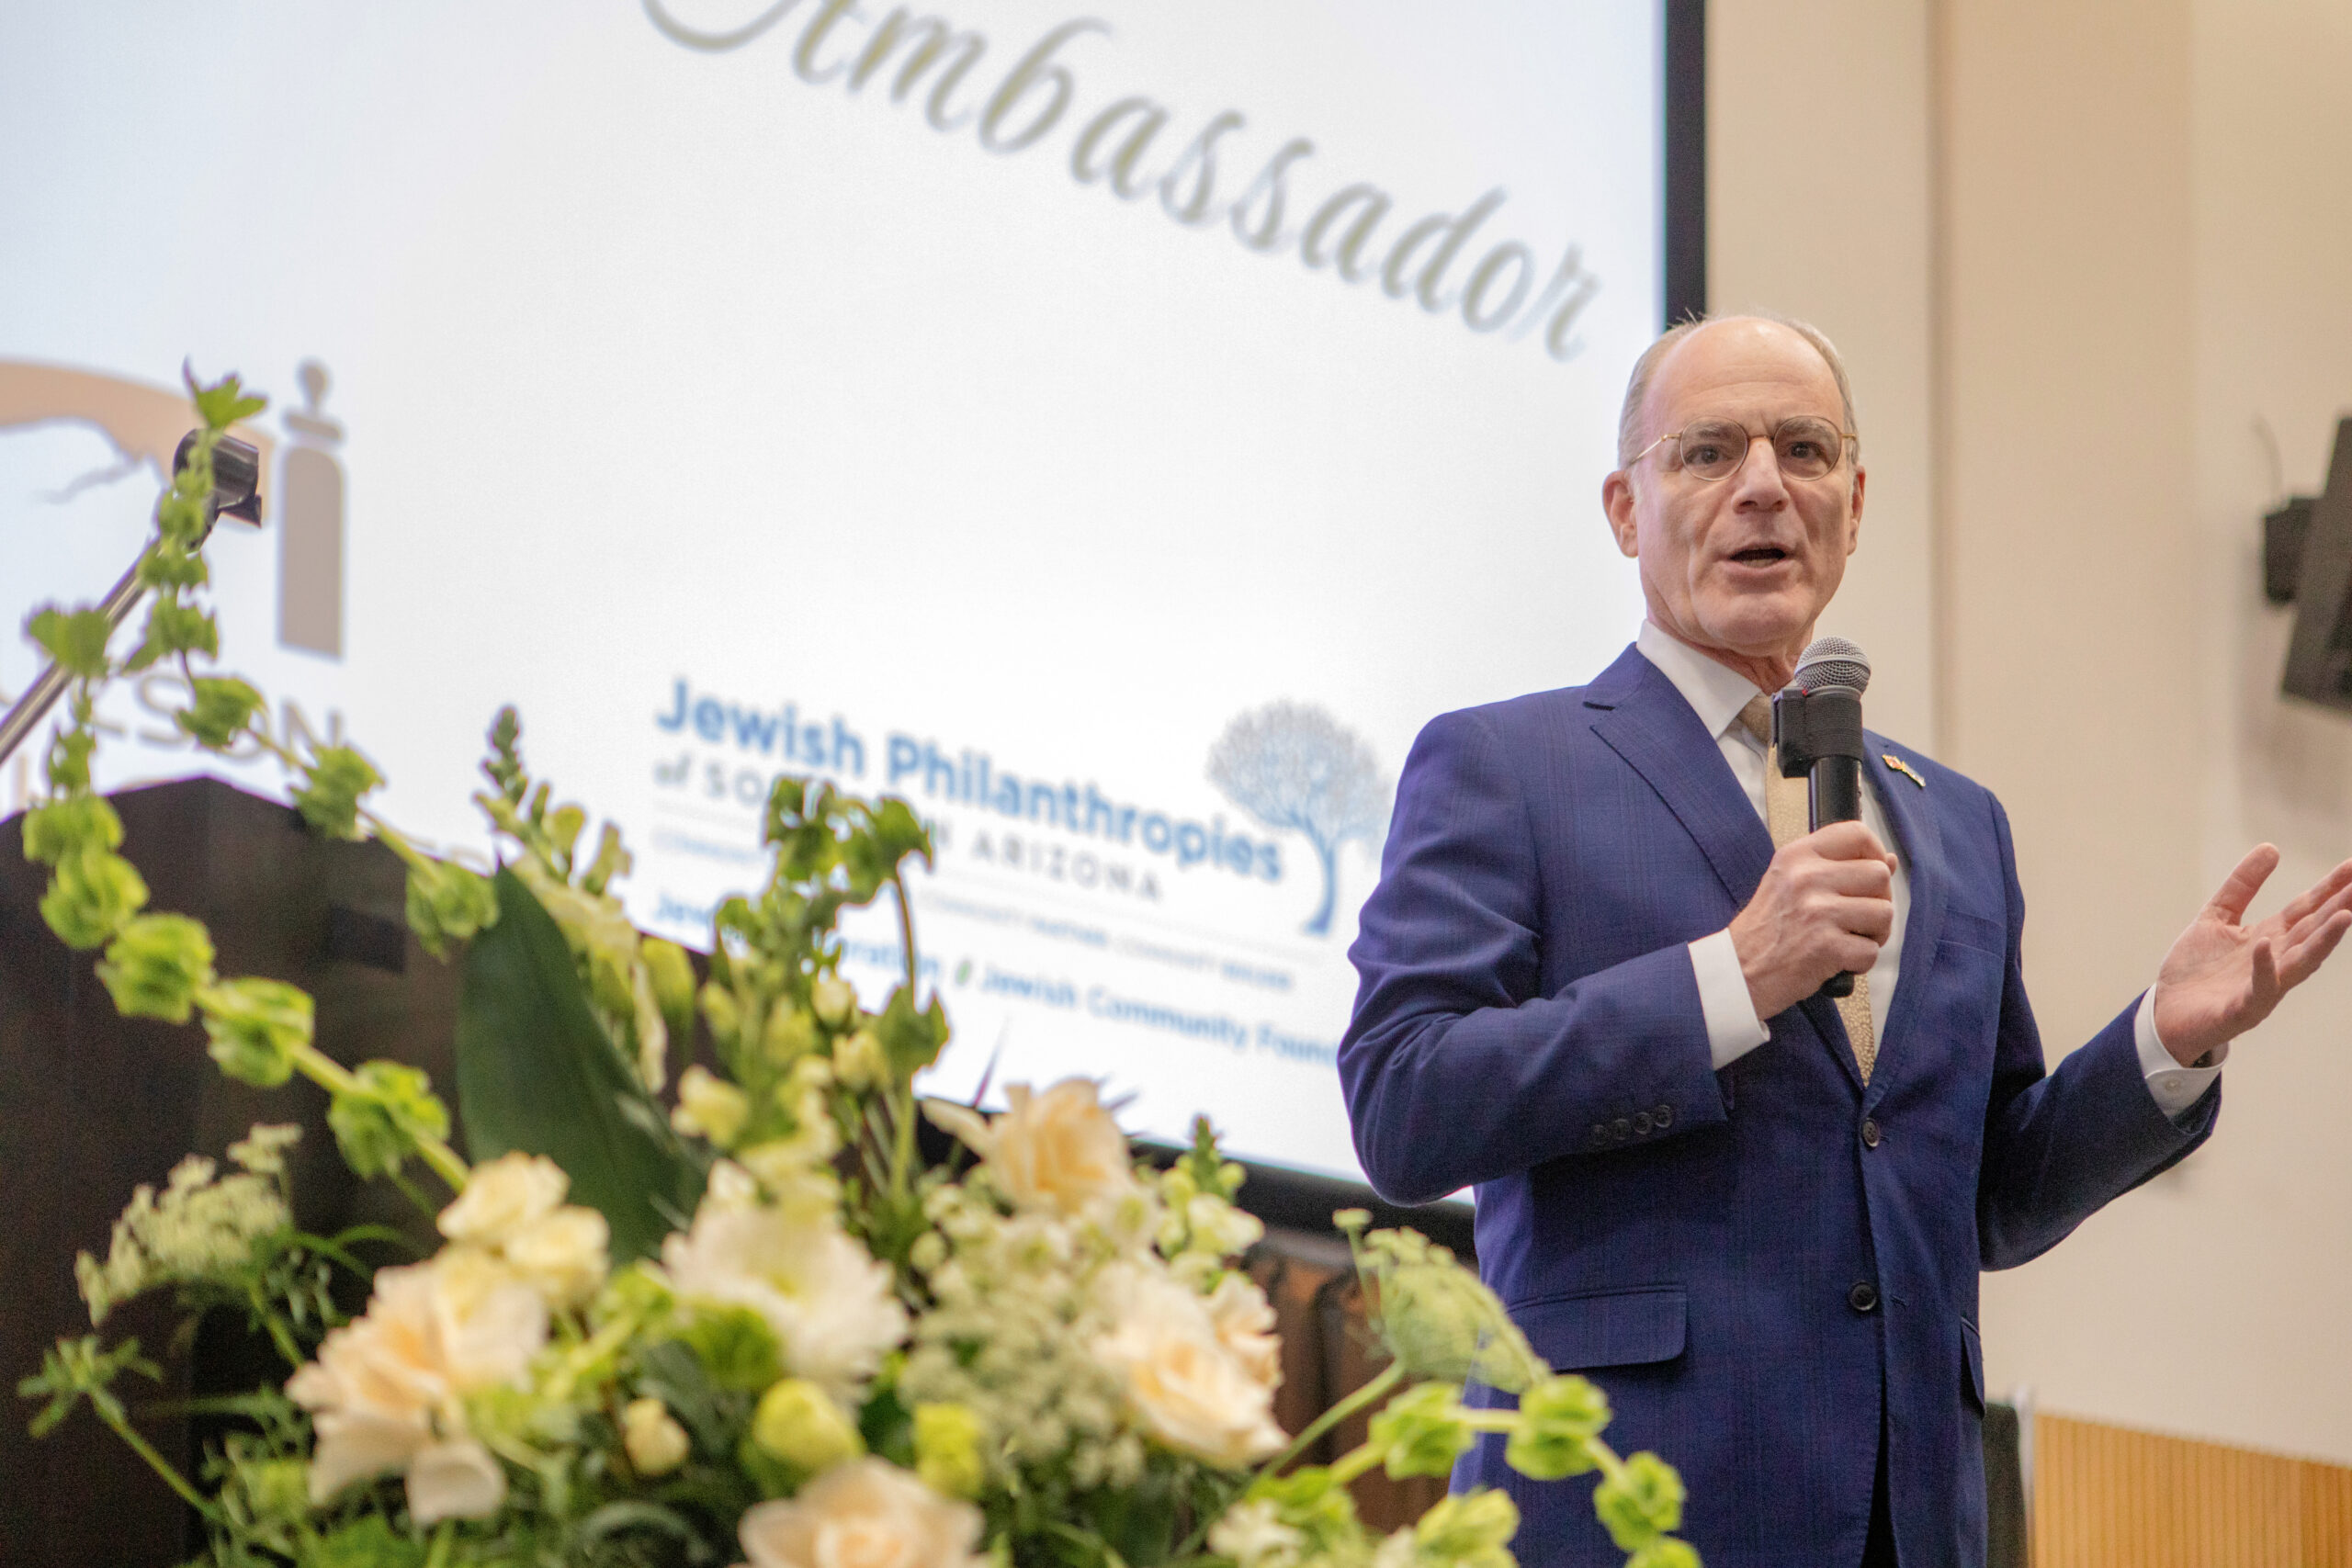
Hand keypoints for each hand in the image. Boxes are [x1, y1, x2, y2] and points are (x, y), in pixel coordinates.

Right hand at [1728, 821, 1897, 1019]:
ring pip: (1884, 913)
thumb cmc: (1766, 929)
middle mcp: (1806, 878)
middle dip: (1878, 900)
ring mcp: (1817, 912)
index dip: (1875, 853)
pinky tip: (1837, 960)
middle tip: (1855, 917)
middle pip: (1879, 875)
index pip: (1857, 834)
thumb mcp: (1789, 882)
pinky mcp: (1826, 946)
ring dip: (1874, 933)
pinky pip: (1872, 950)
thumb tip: (1889, 860)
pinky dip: (1860, 962)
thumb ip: (1836, 867)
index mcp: (1797, 856)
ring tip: (1846, 939)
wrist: (1738, 971)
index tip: (1870, 874)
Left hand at [2151, 845, 2351, 1065]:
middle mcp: (2275, 962)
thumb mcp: (2217, 917)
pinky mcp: (2241, 1009)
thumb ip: (2242, 886)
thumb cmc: (2196, 970)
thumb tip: (2272, 847)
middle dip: (2339, 909)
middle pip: (2312, 932)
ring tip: (2344, 916)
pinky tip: (2267, 945)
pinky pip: (2258, 989)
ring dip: (2323, 941)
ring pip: (2300, 963)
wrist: (2165, 1015)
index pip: (2306, 910)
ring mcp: (2262, 987)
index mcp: (2270, 939)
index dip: (2330, 888)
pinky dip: (2265, 968)